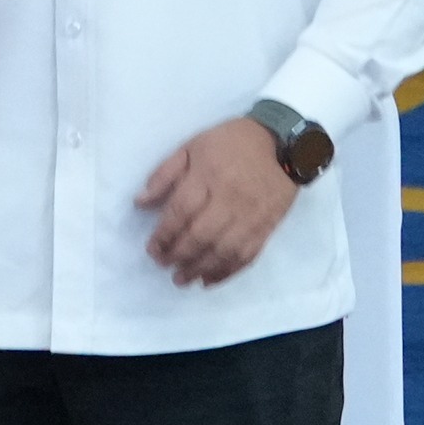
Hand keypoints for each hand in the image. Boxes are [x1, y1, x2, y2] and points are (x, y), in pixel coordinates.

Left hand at [137, 117, 298, 287]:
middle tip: (162, 264)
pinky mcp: (267, 228)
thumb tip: (140, 202)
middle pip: (202, 235)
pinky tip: (209, 280)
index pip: (181, 211)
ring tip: (182, 279)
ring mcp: (251, 217)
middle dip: (179, 254)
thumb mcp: (191, 147)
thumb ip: (164, 175)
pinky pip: (247, 255)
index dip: (164, 234)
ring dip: (200, 269)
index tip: (151, 248)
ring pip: (224, 250)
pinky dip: (228, 272)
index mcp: (208, 177)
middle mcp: (230, 200)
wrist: (283, 146)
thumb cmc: (229, 144)